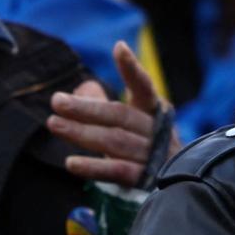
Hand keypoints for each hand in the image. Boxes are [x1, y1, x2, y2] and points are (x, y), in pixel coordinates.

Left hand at [51, 42, 164, 184]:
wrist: (179, 186)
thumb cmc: (143, 148)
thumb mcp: (127, 125)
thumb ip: (104, 106)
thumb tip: (84, 88)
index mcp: (154, 112)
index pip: (143, 86)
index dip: (132, 69)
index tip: (118, 48)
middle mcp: (157, 130)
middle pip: (120, 115)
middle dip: (86, 108)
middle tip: (56, 101)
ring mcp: (154, 155)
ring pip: (115, 141)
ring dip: (83, 133)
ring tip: (54, 124)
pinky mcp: (147, 180)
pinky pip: (118, 171)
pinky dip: (94, 167)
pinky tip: (70, 163)